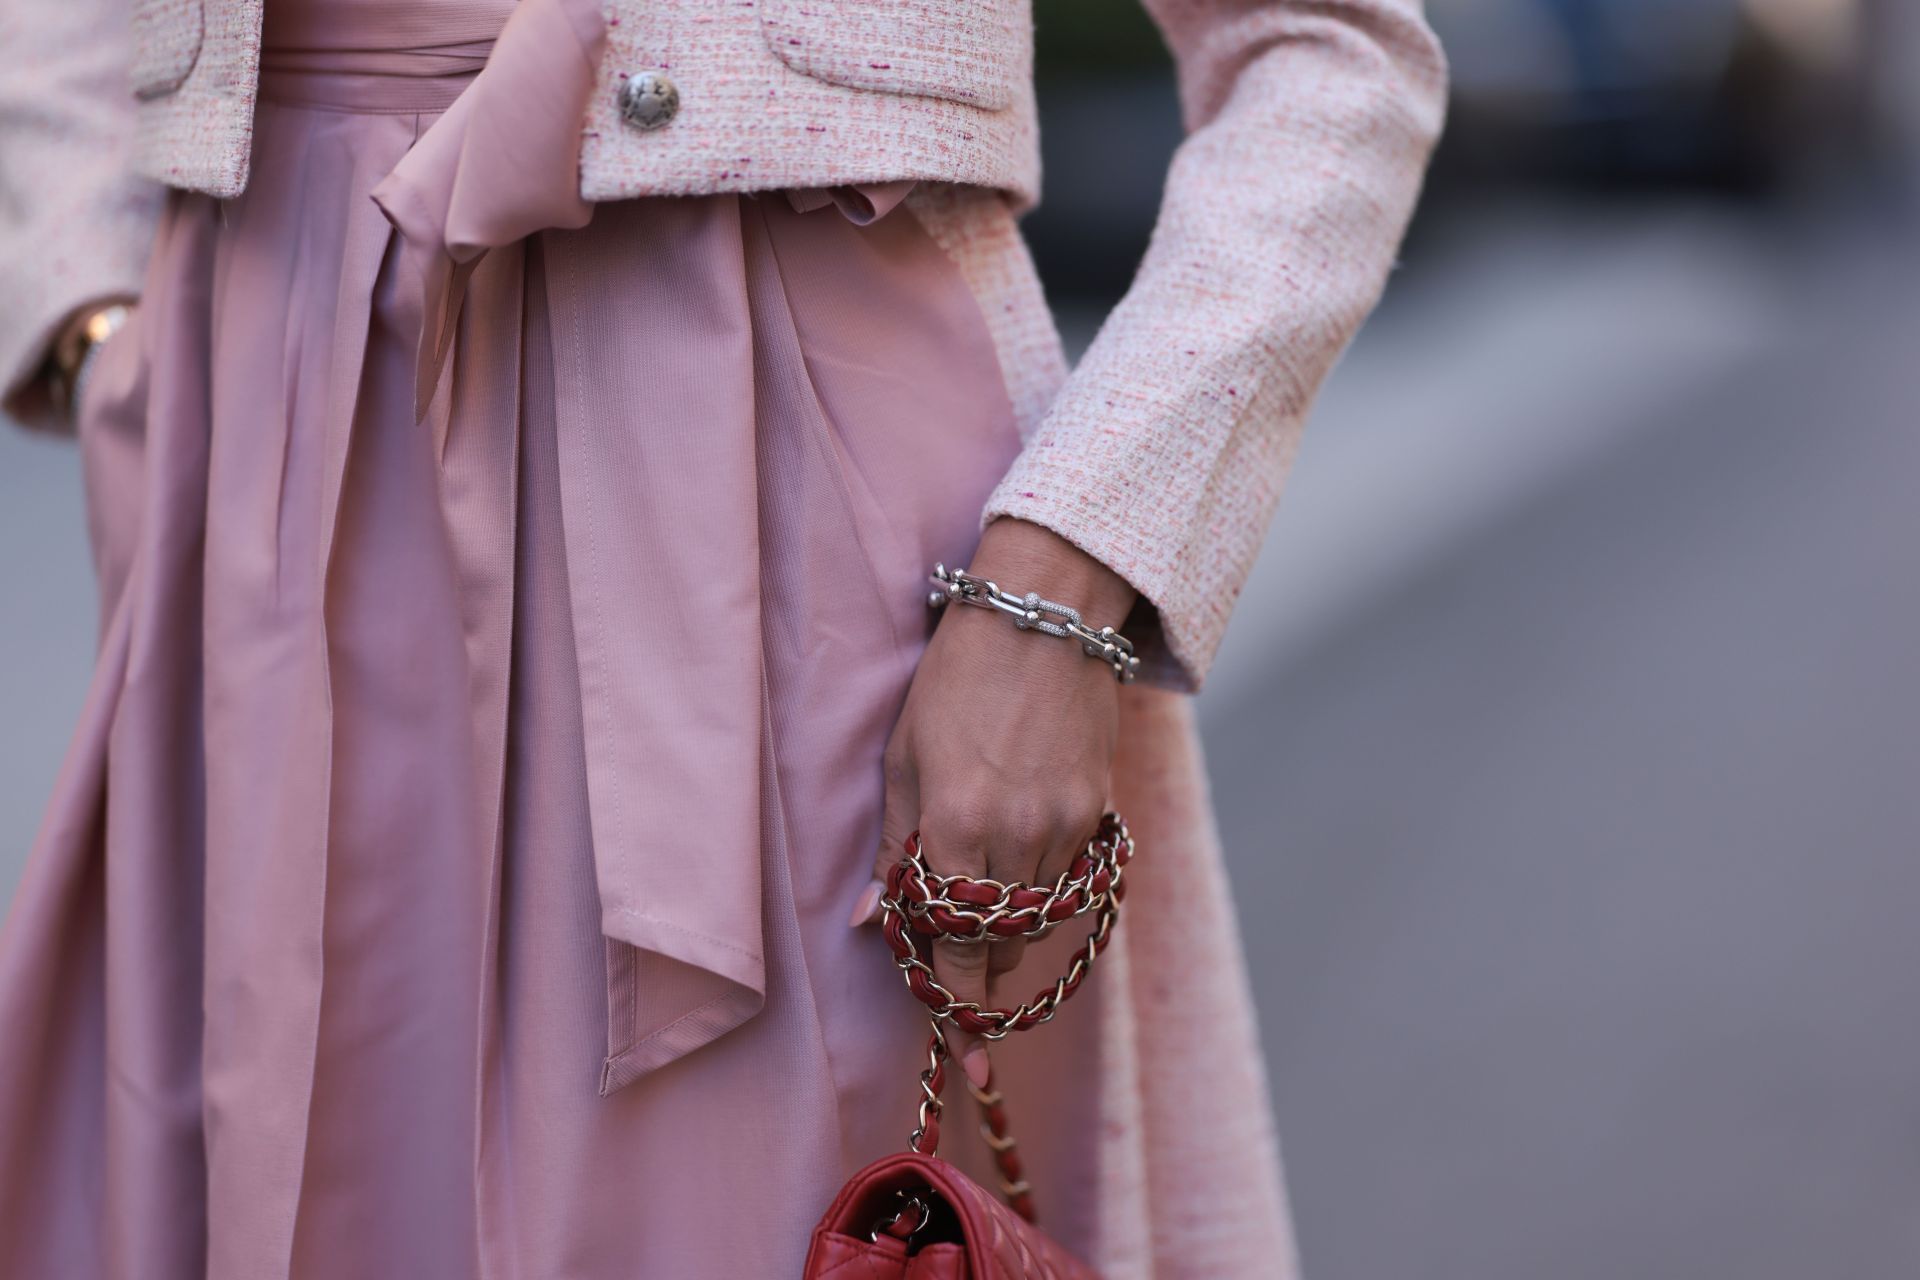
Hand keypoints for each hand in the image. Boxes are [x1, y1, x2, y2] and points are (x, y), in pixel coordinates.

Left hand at [853, 518, 1137, 1087]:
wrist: (1046, 614)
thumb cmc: (956, 678)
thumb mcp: (903, 756)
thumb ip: (896, 847)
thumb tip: (875, 926)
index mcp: (957, 824)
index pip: (956, 947)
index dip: (952, 1005)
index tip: (958, 1056)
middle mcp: (1020, 836)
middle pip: (999, 944)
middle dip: (971, 962)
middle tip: (947, 961)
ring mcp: (1066, 824)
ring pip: (1036, 916)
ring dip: (1003, 921)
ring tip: (976, 889)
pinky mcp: (1098, 808)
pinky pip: (1069, 879)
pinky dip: (1041, 886)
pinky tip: (1018, 858)